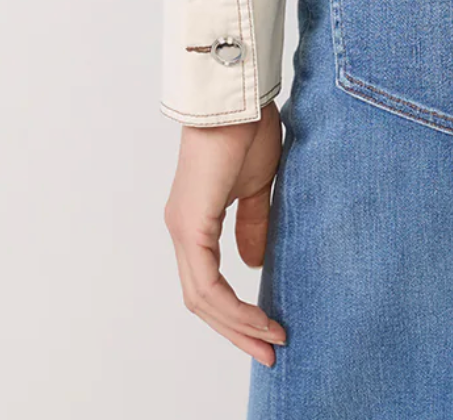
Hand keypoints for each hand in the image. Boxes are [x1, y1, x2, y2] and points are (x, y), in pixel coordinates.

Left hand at [163, 98, 286, 365]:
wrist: (238, 98)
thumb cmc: (248, 130)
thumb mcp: (257, 186)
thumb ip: (253, 224)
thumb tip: (253, 265)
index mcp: (195, 222)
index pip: (209, 284)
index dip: (236, 312)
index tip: (269, 329)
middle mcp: (182, 231)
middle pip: (202, 301)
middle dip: (237, 331)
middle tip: (269, 353)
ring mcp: (182, 229)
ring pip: (202, 298)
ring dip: (237, 325)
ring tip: (270, 341)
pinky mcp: (190, 226)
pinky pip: (208, 283)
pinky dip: (234, 306)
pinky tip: (259, 317)